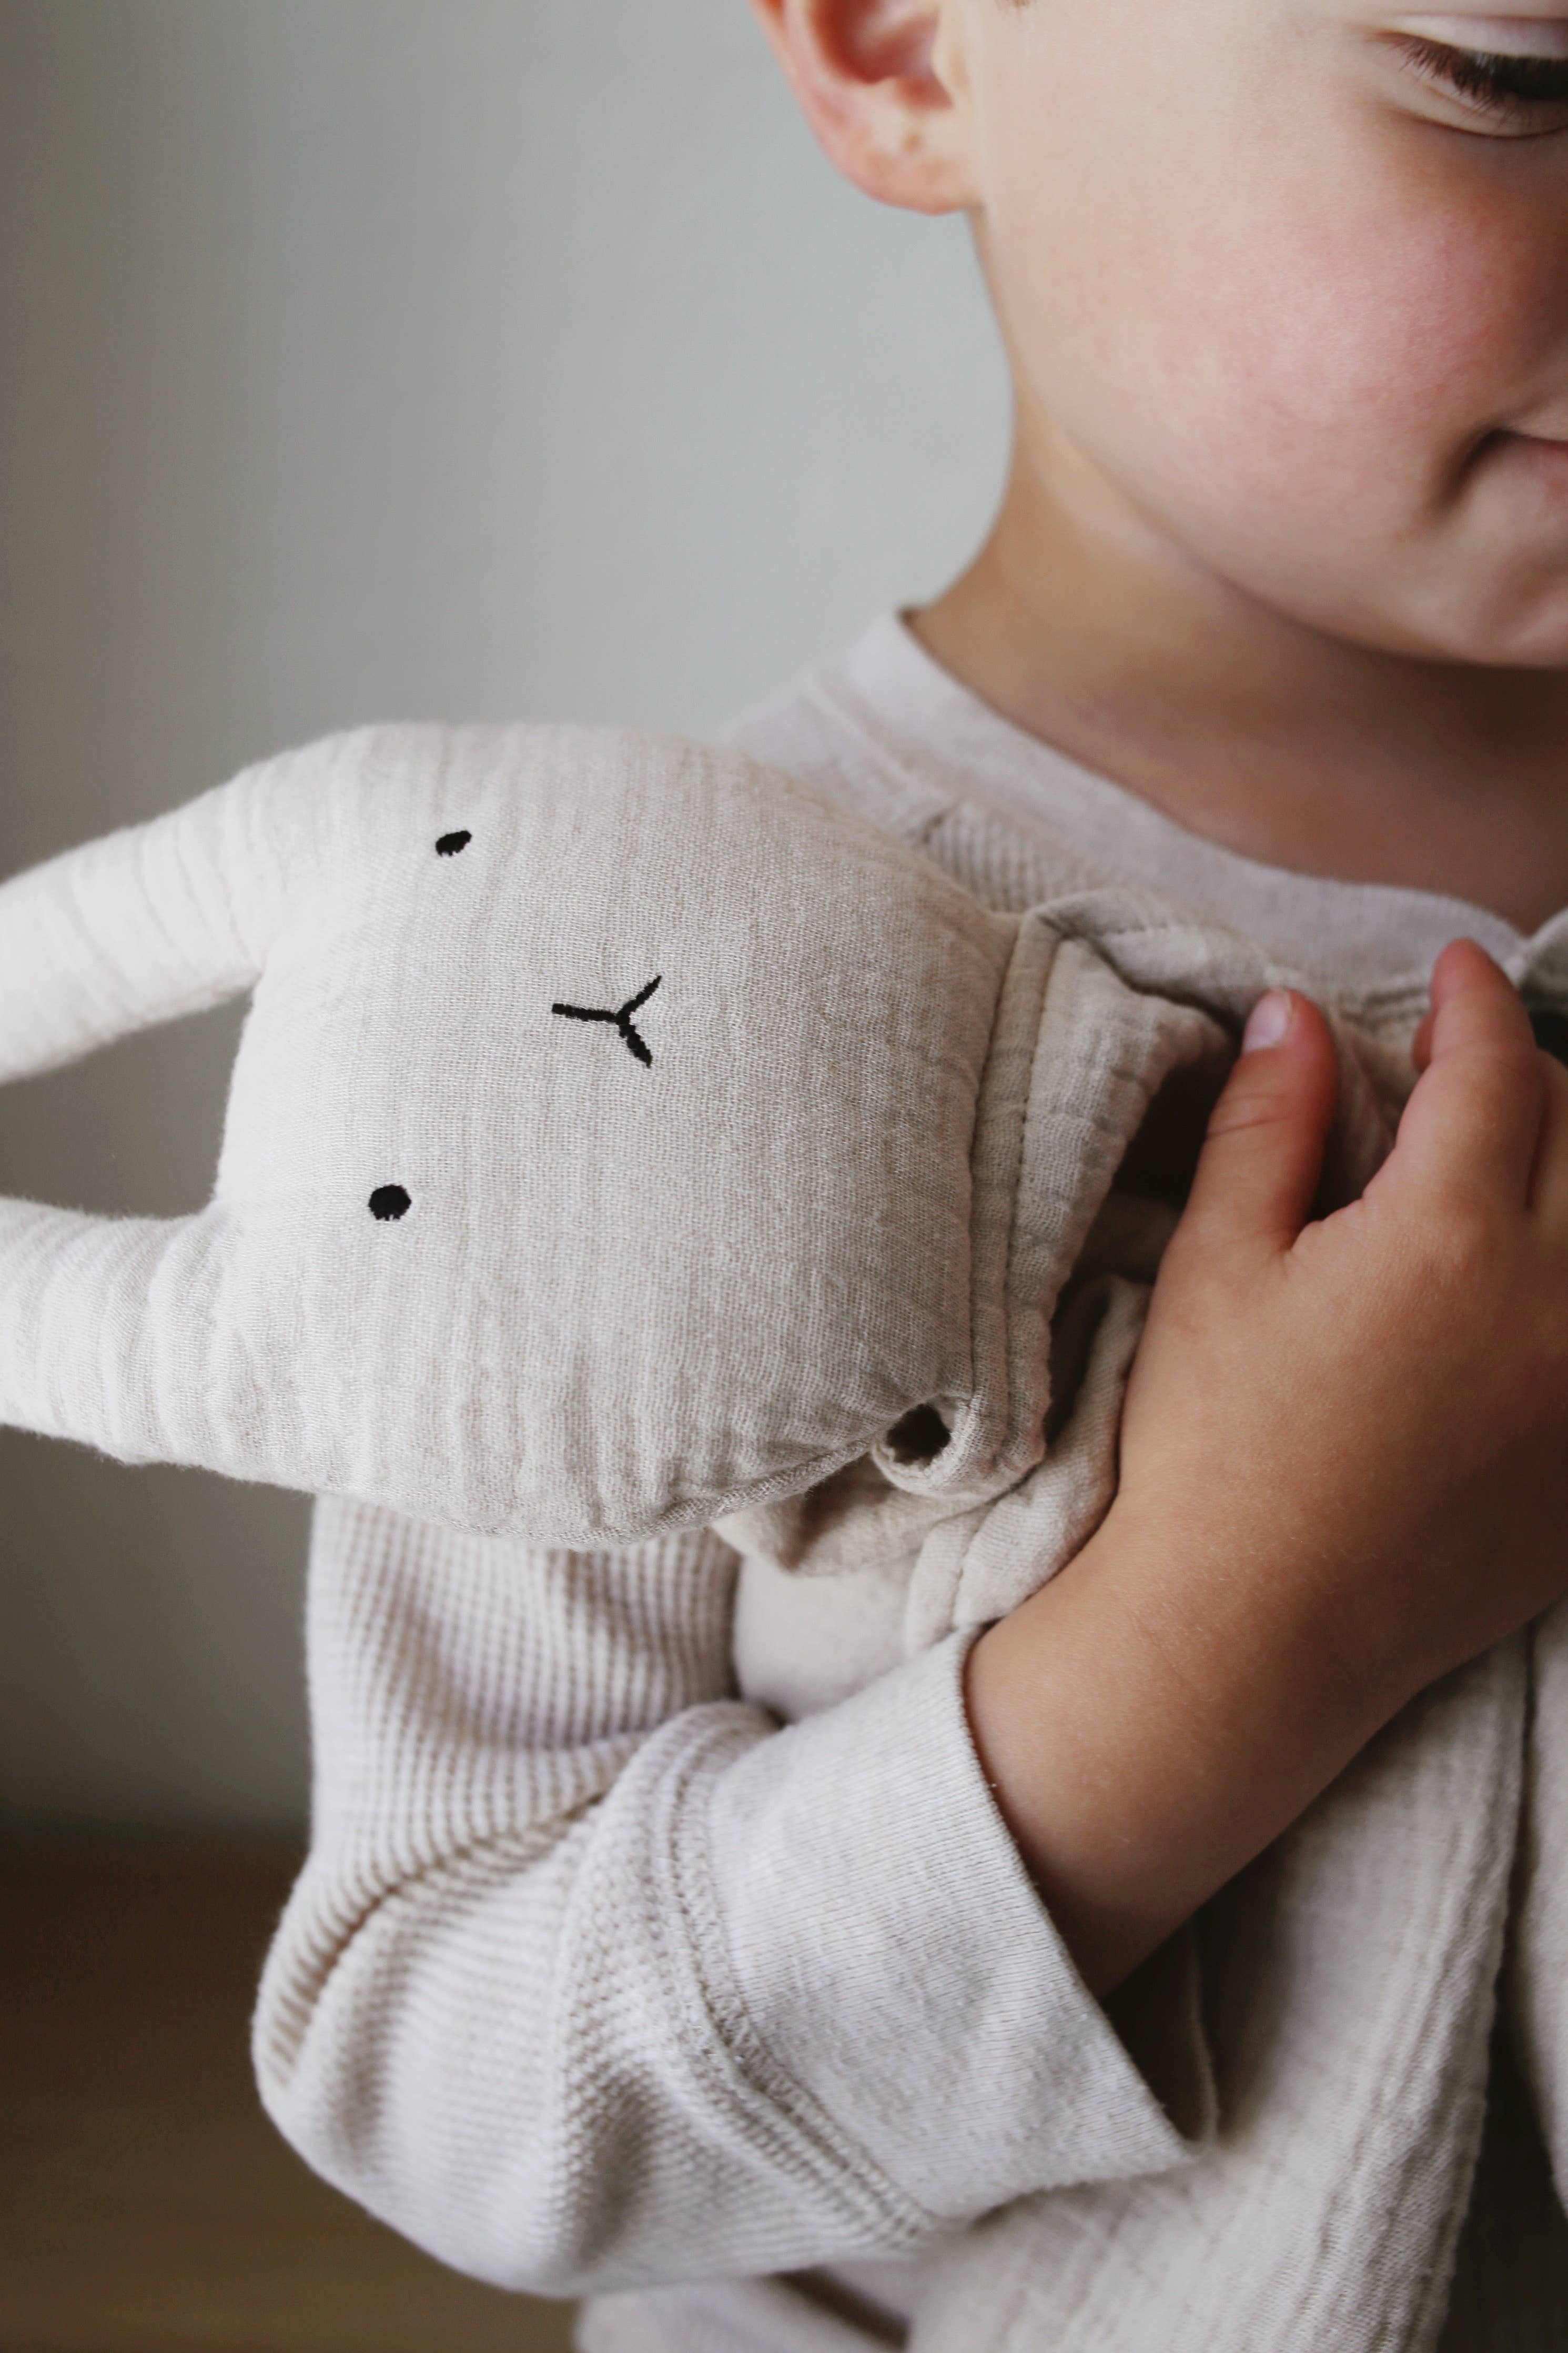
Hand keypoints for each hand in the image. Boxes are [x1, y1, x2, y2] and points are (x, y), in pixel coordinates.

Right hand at [964, 940, 1567, 1992]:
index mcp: (1446, 1240)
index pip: (1492, 1072)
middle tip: (1466, 1067)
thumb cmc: (1215, 1449)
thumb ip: (1267, 1127)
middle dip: (1530, 1078)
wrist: (1252, 1639)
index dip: (1470, 1002)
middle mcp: (1551, 1306)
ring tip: (1512, 1168)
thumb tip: (1294, 1013)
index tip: (1452, 971)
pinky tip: (1526, 1289)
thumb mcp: (1215, 1270)